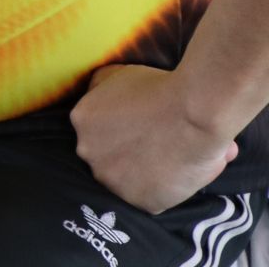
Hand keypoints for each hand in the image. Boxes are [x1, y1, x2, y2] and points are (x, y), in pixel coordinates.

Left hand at [71, 64, 237, 213]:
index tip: (141, 127)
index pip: (96, 131)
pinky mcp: (141, 202)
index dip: (120, 130)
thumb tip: (98, 93)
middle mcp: (88, 152)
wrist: (193, 112)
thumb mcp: (117, 73)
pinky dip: (164, 191)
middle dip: (128, 152)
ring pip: (126, 181)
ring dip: (144, 173)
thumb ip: (100, 85)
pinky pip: (150, 199)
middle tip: (156, 143)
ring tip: (170, 158)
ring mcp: (113, 180)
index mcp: (81, 121)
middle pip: (106, 157)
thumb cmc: (160, 88)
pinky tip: (178, 174)